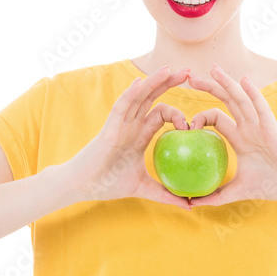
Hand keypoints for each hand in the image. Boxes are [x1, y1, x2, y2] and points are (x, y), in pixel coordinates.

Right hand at [69, 65, 192, 209]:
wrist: (83, 186)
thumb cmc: (108, 184)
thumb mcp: (143, 188)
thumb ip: (166, 194)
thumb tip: (190, 205)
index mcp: (140, 134)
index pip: (161, 114)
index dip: (178, 112)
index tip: (193, 125)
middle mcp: (131, 124)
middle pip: (153, 97)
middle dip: (170, 83)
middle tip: (191, 72)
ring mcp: (120, 123)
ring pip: (139, 96)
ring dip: (154, 81)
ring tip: (171, 69)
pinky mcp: (109, 127)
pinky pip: (121, 106)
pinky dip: (130, 93)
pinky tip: (141, 83)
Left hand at [184, 64, 276, 206]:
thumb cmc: (270, 185)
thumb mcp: (236, 191)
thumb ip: (214, 196)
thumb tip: (189, 204)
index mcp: (239, 137)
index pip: (216, 118)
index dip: (200, 117)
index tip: (186, 125)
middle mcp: (247, 126)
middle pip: (225, 101)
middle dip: (208, 87)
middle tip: (189, 77)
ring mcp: (259, 124)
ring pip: (240, 99)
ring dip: (226, 82)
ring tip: (212, 68)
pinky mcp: (271, 127)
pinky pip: (260, 107)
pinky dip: (252, 93)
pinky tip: (243, 80)